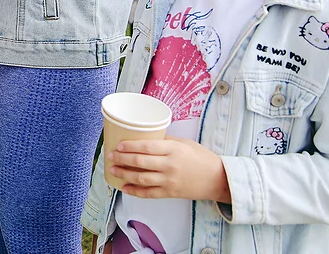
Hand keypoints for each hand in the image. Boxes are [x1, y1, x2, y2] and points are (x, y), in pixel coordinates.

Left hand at [109, 137, 231, 202]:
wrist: (218, 179)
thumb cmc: (202, 158)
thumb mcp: (185, 143)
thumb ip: (166, 140)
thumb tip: (146, 136)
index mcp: (173, 150)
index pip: (146, 147)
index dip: (130, 146)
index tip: (118, 144)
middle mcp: (170, 165)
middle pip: (140, 162)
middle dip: (122, 159)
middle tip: (110, 155)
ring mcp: (169, 181)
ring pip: (141, 178)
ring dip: (124, 174)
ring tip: (113, 170)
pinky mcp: (170, 193)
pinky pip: (149, 194)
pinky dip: (135, 191)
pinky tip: (124, 188)